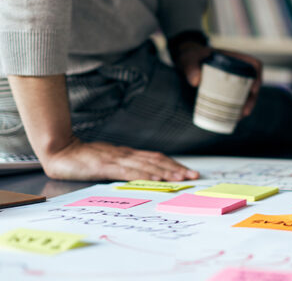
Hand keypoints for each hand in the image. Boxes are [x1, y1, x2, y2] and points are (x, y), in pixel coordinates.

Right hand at [41, 139, 198, 180]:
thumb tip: (140, 175)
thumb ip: (122, 166)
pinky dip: (144, 175)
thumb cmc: (82, 158)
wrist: (59, 150)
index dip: (173, 164)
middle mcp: (126, 155)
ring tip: (181, 178)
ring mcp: (116, 159)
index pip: (156, 158)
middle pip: (157, 161)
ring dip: (166, 172)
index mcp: (127, 154)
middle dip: (177, 169)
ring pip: (146, 166)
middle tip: (194, 176)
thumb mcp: (107, 161)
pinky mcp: (105, 166)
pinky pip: (128, 171)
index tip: (188, 172)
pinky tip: (154, 179)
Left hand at [173, 42, 262, 116]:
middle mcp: (237, 69)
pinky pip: (236, 99)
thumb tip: (195, 82)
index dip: (258, 76)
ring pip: (246, 94)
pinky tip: (231, 118)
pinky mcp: (226, 89)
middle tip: (244, 112)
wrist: (186, 61)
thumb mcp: (189, 59)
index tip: (252, 89)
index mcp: (234, 58)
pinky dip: (236, 109)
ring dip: (245, 106)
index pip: (254, 65)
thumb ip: (191, 68)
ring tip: (238, 118)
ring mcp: (233, 80)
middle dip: (252, 100)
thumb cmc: (191, 57)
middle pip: (252, 84)